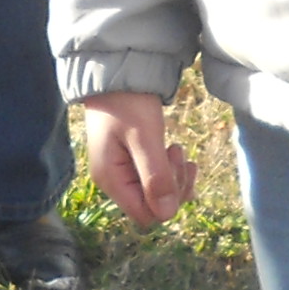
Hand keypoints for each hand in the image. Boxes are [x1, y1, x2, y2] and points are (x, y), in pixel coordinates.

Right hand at [79, 90, 197, 225]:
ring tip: (177, 149)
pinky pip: (156, 180)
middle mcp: (114, 181)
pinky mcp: (131, 163)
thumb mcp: (144, 137)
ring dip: (175, 178)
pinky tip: (175, 153)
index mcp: (111, 179)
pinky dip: (170, 171)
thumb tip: (167, 214)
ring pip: (157, 195)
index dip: (167, 202)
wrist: (117, 74)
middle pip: (153, 207)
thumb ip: (155, 176)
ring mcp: (122, 173)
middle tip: (178, 153)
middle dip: (174, 187)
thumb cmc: (127, 103)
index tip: (174, 169)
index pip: (145, 215)